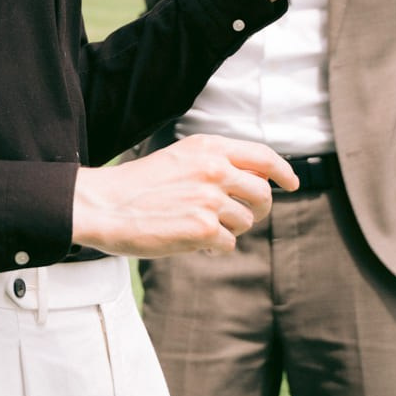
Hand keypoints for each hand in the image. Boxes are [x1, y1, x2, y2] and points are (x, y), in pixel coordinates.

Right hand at [71, 135, 297, 257]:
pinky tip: (191, 241)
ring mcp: (210, 199)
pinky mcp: (203, 229)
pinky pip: (228, 244)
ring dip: (229, 229)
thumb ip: (216, 164)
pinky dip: (214, 247)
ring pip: (246, 221)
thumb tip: (257, 179)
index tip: (292, 183)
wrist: (104, 206)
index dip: (283, 171)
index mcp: (208, 148)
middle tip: (246, 217)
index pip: (263, 155)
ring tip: (201, 228)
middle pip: (262, 193)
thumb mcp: (180, 159)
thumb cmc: (139, 186)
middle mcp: (214, 169)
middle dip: (259, 209)